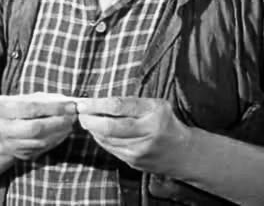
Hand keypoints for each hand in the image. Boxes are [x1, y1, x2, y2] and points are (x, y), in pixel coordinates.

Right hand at [0, 93, 77, 160]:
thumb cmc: (13, 110)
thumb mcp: (20, 99)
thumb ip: (42, 98)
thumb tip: (67, 100)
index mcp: (0, 109)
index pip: (30, 108)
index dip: (53, 106)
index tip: (70, 104)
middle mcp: (2, 129)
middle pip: (35, 128)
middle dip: (58, 121)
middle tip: (73, 114)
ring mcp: (11, 146)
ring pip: (40, 141)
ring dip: (60, 131)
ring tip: (71, 121)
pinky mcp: (21, 156)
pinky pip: (43, 149)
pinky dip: (57, 139)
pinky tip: (64, 130)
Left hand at [76, 97, 190, 173]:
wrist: (184, 153)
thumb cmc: (166, 122)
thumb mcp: (154, 105)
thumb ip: (130, 103)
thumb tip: (99, 102)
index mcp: (153, 112)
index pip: (118, 106)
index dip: (96, 104)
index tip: (83, 102)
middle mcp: (147, 132)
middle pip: (109, 126)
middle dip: (89, 119)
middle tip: (79, 112)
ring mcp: (140, 150)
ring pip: (107, 139)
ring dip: (92, 129)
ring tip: (86, 120)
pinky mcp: (134, 161)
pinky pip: (111, 149)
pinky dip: (100, 139)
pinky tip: (97, 132)